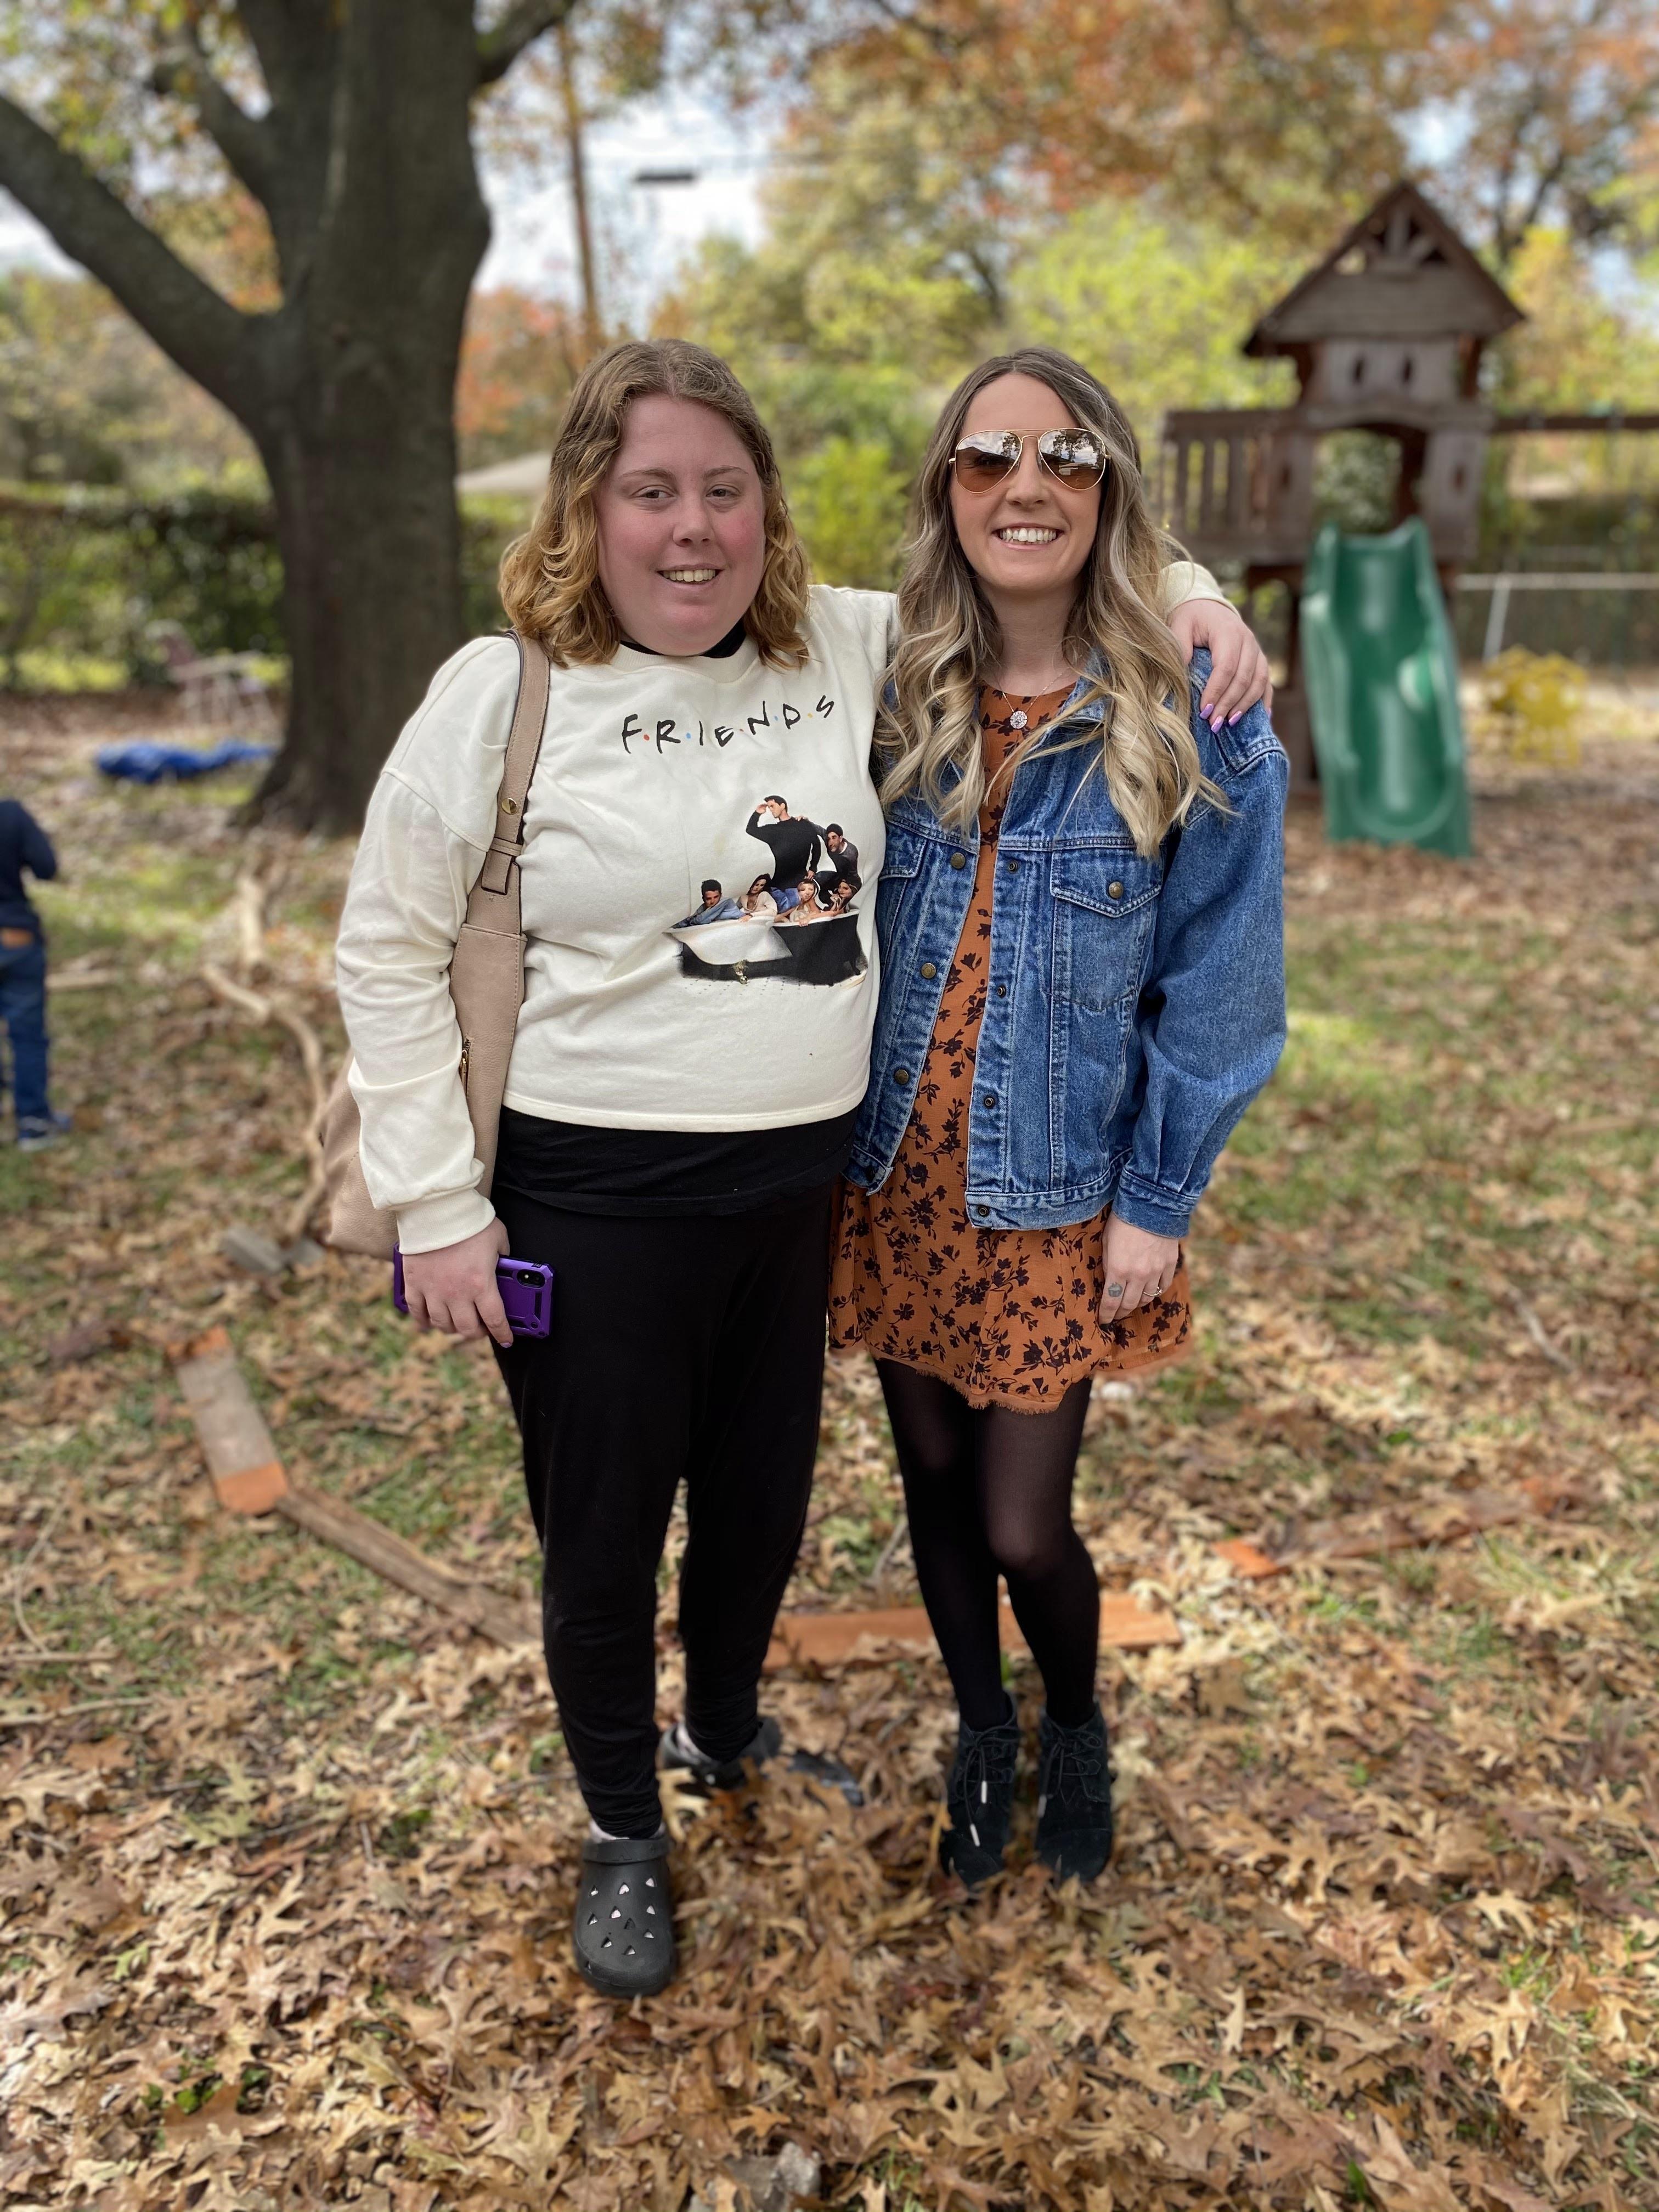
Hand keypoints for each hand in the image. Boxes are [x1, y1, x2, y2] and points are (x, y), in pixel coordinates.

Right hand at [401, 1217, 512, 1345]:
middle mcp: (457, 1293)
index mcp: (481, 1284)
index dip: (503, 1333)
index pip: (495, 1320)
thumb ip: (504, 1257)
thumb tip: (508, 1266)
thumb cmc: (470, 1221)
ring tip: (458, 1323)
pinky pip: (417, 1313)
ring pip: (443, 1325)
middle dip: (478, 1332)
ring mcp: (433, 1291)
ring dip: (453, 1328)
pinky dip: (425, 1320)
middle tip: (482, 1328)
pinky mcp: (413, 1284)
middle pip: (468, 1328)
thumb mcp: (499, 1238)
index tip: (506, 1339)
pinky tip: (431, 1320)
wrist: (436, 1208)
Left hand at [1099, 1215, 1181, 1325]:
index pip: (1111, 1302)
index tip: (1102, 1321)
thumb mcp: (1107, 1242)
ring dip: (1136, 1304)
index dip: (1106, 1314)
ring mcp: (1156, 1271)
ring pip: (1146, 1298)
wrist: (1152, 1204)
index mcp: (1118, 1270)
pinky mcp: (1169, 1265)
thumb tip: (1110, 1282)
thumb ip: (1108, 1264)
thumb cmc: (1123, 1220)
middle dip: (1120, 1313)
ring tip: (1130, 1304)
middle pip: (1129, 1304)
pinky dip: (1154, 1291)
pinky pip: (1162, 1286)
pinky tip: (1148, 1290)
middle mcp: (1138, 1275)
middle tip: (1115, 1316)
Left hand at [1168, 600, 1272, 728]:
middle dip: (1228, 703)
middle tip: (1214, 724)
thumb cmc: (1191, 619)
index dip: (1216, 691)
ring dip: (1245, 705)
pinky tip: (1262, 717)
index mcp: (1229, 632)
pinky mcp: (1260, 660)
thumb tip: (1181, 677)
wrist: (1208, 607)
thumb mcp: (1180, 626)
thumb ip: (1180, 648)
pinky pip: (1267, 682)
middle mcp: (1248, 641)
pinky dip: (1264, 700)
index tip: (1204, 710)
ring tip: (1230, 723)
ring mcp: (1257, 651)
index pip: (1225, 667)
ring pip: (1259, 681)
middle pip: (1243, 678)